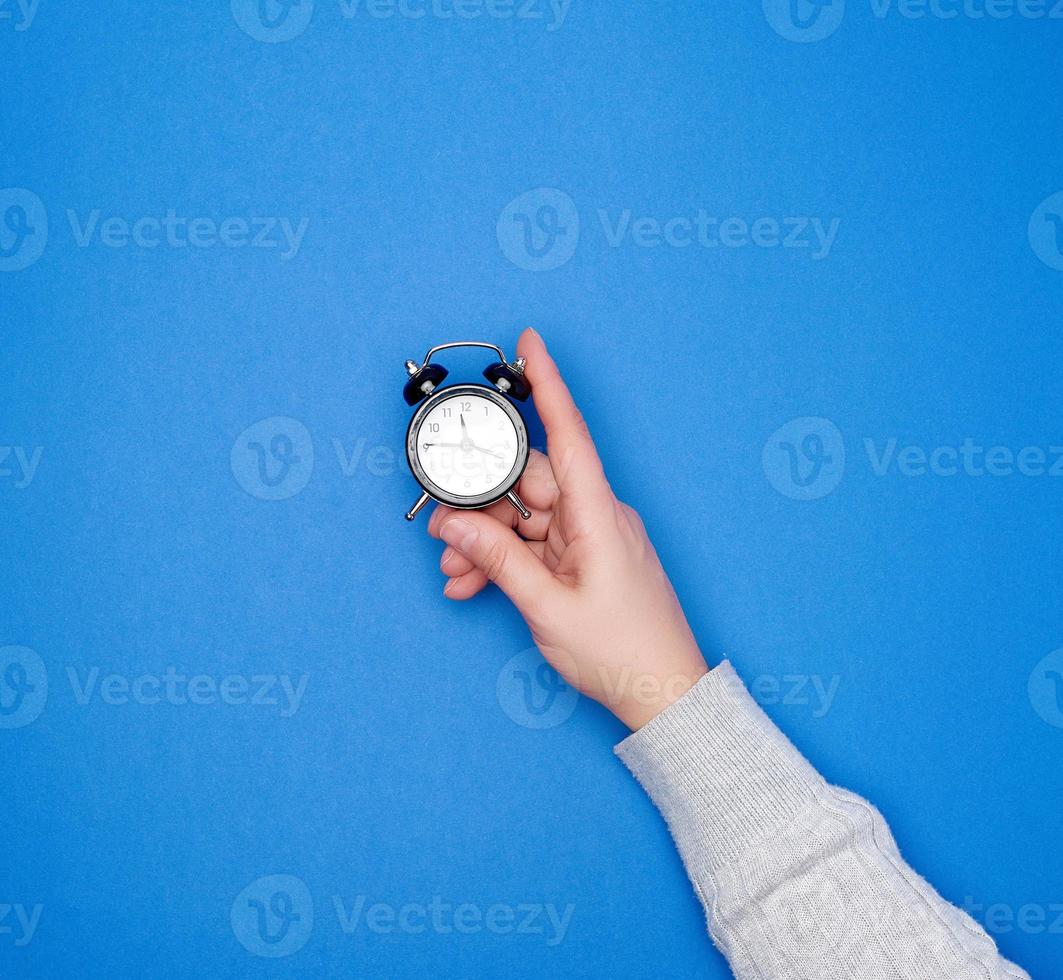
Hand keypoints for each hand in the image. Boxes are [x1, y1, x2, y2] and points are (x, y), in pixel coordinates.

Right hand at [428, 328, 708, 728]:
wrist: (663, 695)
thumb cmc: (621, 654)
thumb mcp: (547, 608)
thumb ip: (498, 561)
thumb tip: (457, 524)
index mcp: (599, 515)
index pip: (569, 434)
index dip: (548, 385)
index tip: (530, 342)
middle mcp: (598, 516)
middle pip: (529, 484)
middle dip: (481, 508)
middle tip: (443, 538)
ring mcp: (593, 537)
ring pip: (526, 518)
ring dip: (487, 543)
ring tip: (456, 576)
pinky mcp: (588, 558)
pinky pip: (537, 544)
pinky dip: (506, 560)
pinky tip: (474, 585)